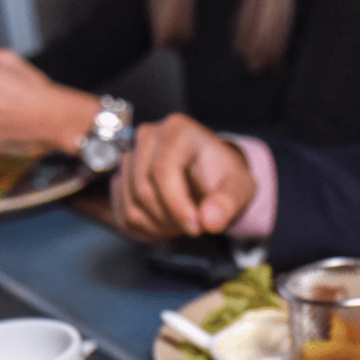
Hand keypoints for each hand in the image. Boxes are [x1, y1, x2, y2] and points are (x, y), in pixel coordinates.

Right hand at [111, 114, 255, 240]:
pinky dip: (147, 229)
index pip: (162, 169)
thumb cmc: (224, 178)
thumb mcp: (238, 188)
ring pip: (132, 206)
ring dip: (160, 226)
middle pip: (144, 190)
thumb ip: (228, 203)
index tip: (196, 227)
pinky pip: (124, 215)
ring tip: (183, 221)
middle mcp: (148, 137)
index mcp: (177, 130)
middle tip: (195, 225)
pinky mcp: (122, 180)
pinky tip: (167, 223)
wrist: (211, 178)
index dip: (177, 205)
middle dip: (171, 219)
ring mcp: (130, 158)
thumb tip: (209, 221)